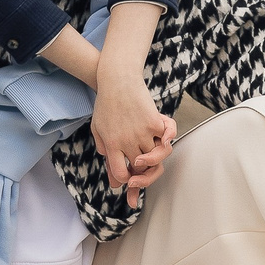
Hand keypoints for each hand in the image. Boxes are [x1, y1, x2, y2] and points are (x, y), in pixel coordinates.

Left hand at [90, 69, 174, 207]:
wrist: (117, 80)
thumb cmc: (106, 105)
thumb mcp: (98, 130)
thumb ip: (106, 154)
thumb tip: (115, 183)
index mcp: (111, 144)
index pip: (121, 174)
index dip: (126, 180)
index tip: (128, 176)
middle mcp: (128, 140)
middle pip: (141, 168)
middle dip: (142, 174)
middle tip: (140, 168)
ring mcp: (143, 132)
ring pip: (156, 158)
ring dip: (154, 160)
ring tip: (148, 156)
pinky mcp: (156, 123)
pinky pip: (167, 140)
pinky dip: (167, 141)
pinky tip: (162, 140)